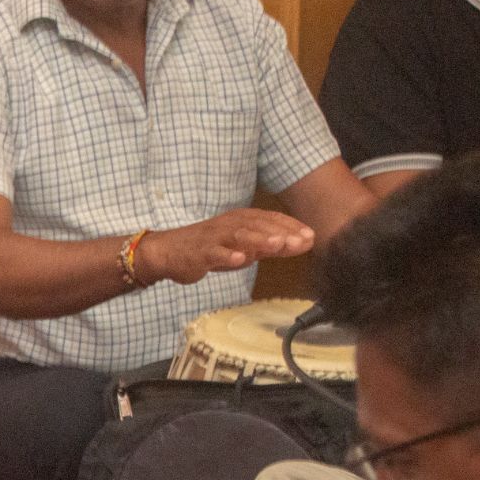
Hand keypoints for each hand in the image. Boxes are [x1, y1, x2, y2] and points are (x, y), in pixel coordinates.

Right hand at [135, 210, 313, 284]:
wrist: (168, 252)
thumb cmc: (209, 249)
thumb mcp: (244, 247)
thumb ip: (269, 247)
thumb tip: (301, 244)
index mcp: (242, 220)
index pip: (271, 220)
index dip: (292, 227)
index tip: (311, 236)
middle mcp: (230, 224)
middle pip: (259, 226)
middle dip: (281, 233)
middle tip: (302, 241)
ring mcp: (214, 237)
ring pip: (239, 236)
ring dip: (259, 239)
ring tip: (278, 244)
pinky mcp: (199, 251)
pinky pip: (214, 253)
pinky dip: (226, 255)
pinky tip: (239, 259)